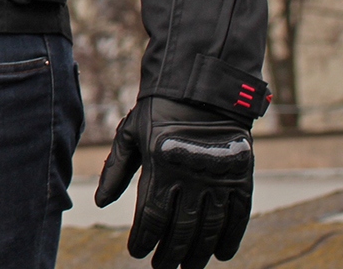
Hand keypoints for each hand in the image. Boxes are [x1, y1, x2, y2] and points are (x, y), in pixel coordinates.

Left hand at [95, 97, 255, 268]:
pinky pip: (238, 215)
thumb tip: (100, 203)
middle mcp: (191, 176)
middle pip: (180, 228)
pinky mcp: (241, 176)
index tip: (137, 253)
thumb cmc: (159, 111)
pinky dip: (231, 236)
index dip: (144, 239)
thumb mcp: (130, 133)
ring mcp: (218, 178)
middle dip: (170, 253)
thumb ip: (116, 169)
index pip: (152, 215)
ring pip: (209, 227)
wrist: (202, 89)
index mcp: (160, 166)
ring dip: (198, 253)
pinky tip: (222, 254)